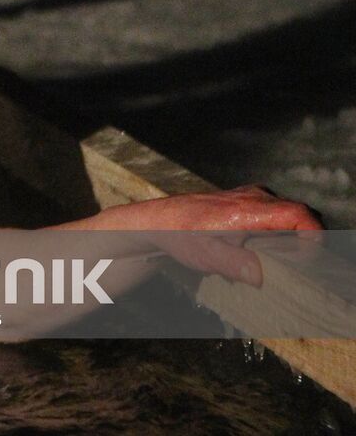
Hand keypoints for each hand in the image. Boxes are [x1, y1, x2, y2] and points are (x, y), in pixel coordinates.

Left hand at [133, 185, 321, 287]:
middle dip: (300, 242)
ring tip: (261, 257)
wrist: (158, 221)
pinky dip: (270, 233)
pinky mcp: (246, 201)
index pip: (300, 215)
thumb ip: (236, 265)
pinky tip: (249, 248)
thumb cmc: (181, 236)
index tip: (304, 258)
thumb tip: (261, 276)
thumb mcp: (207, 256)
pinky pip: (272, 215)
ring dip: (284, 239)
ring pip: (287, 216)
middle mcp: (255, 196)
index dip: (313, 237)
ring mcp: (251, 195)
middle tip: (284, 264)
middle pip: (299, 216)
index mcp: (250, 208)